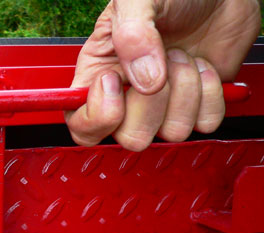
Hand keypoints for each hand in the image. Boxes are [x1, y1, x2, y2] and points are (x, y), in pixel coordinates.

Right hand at [66, 0, 260, 150]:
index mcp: (99, 76)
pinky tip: (202, 66)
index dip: (99, 116)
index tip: (114, 81)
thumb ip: (131, 35)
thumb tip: (145, 82)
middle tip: (161, 61)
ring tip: (182, 56)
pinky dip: (210, 93)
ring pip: (171, 132)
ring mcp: (163, 106)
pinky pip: (204, 123)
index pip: (82, 126)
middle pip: (131, 137)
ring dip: (185, 90)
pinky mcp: (197, 107)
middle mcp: (128, 98)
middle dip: (152, 102)